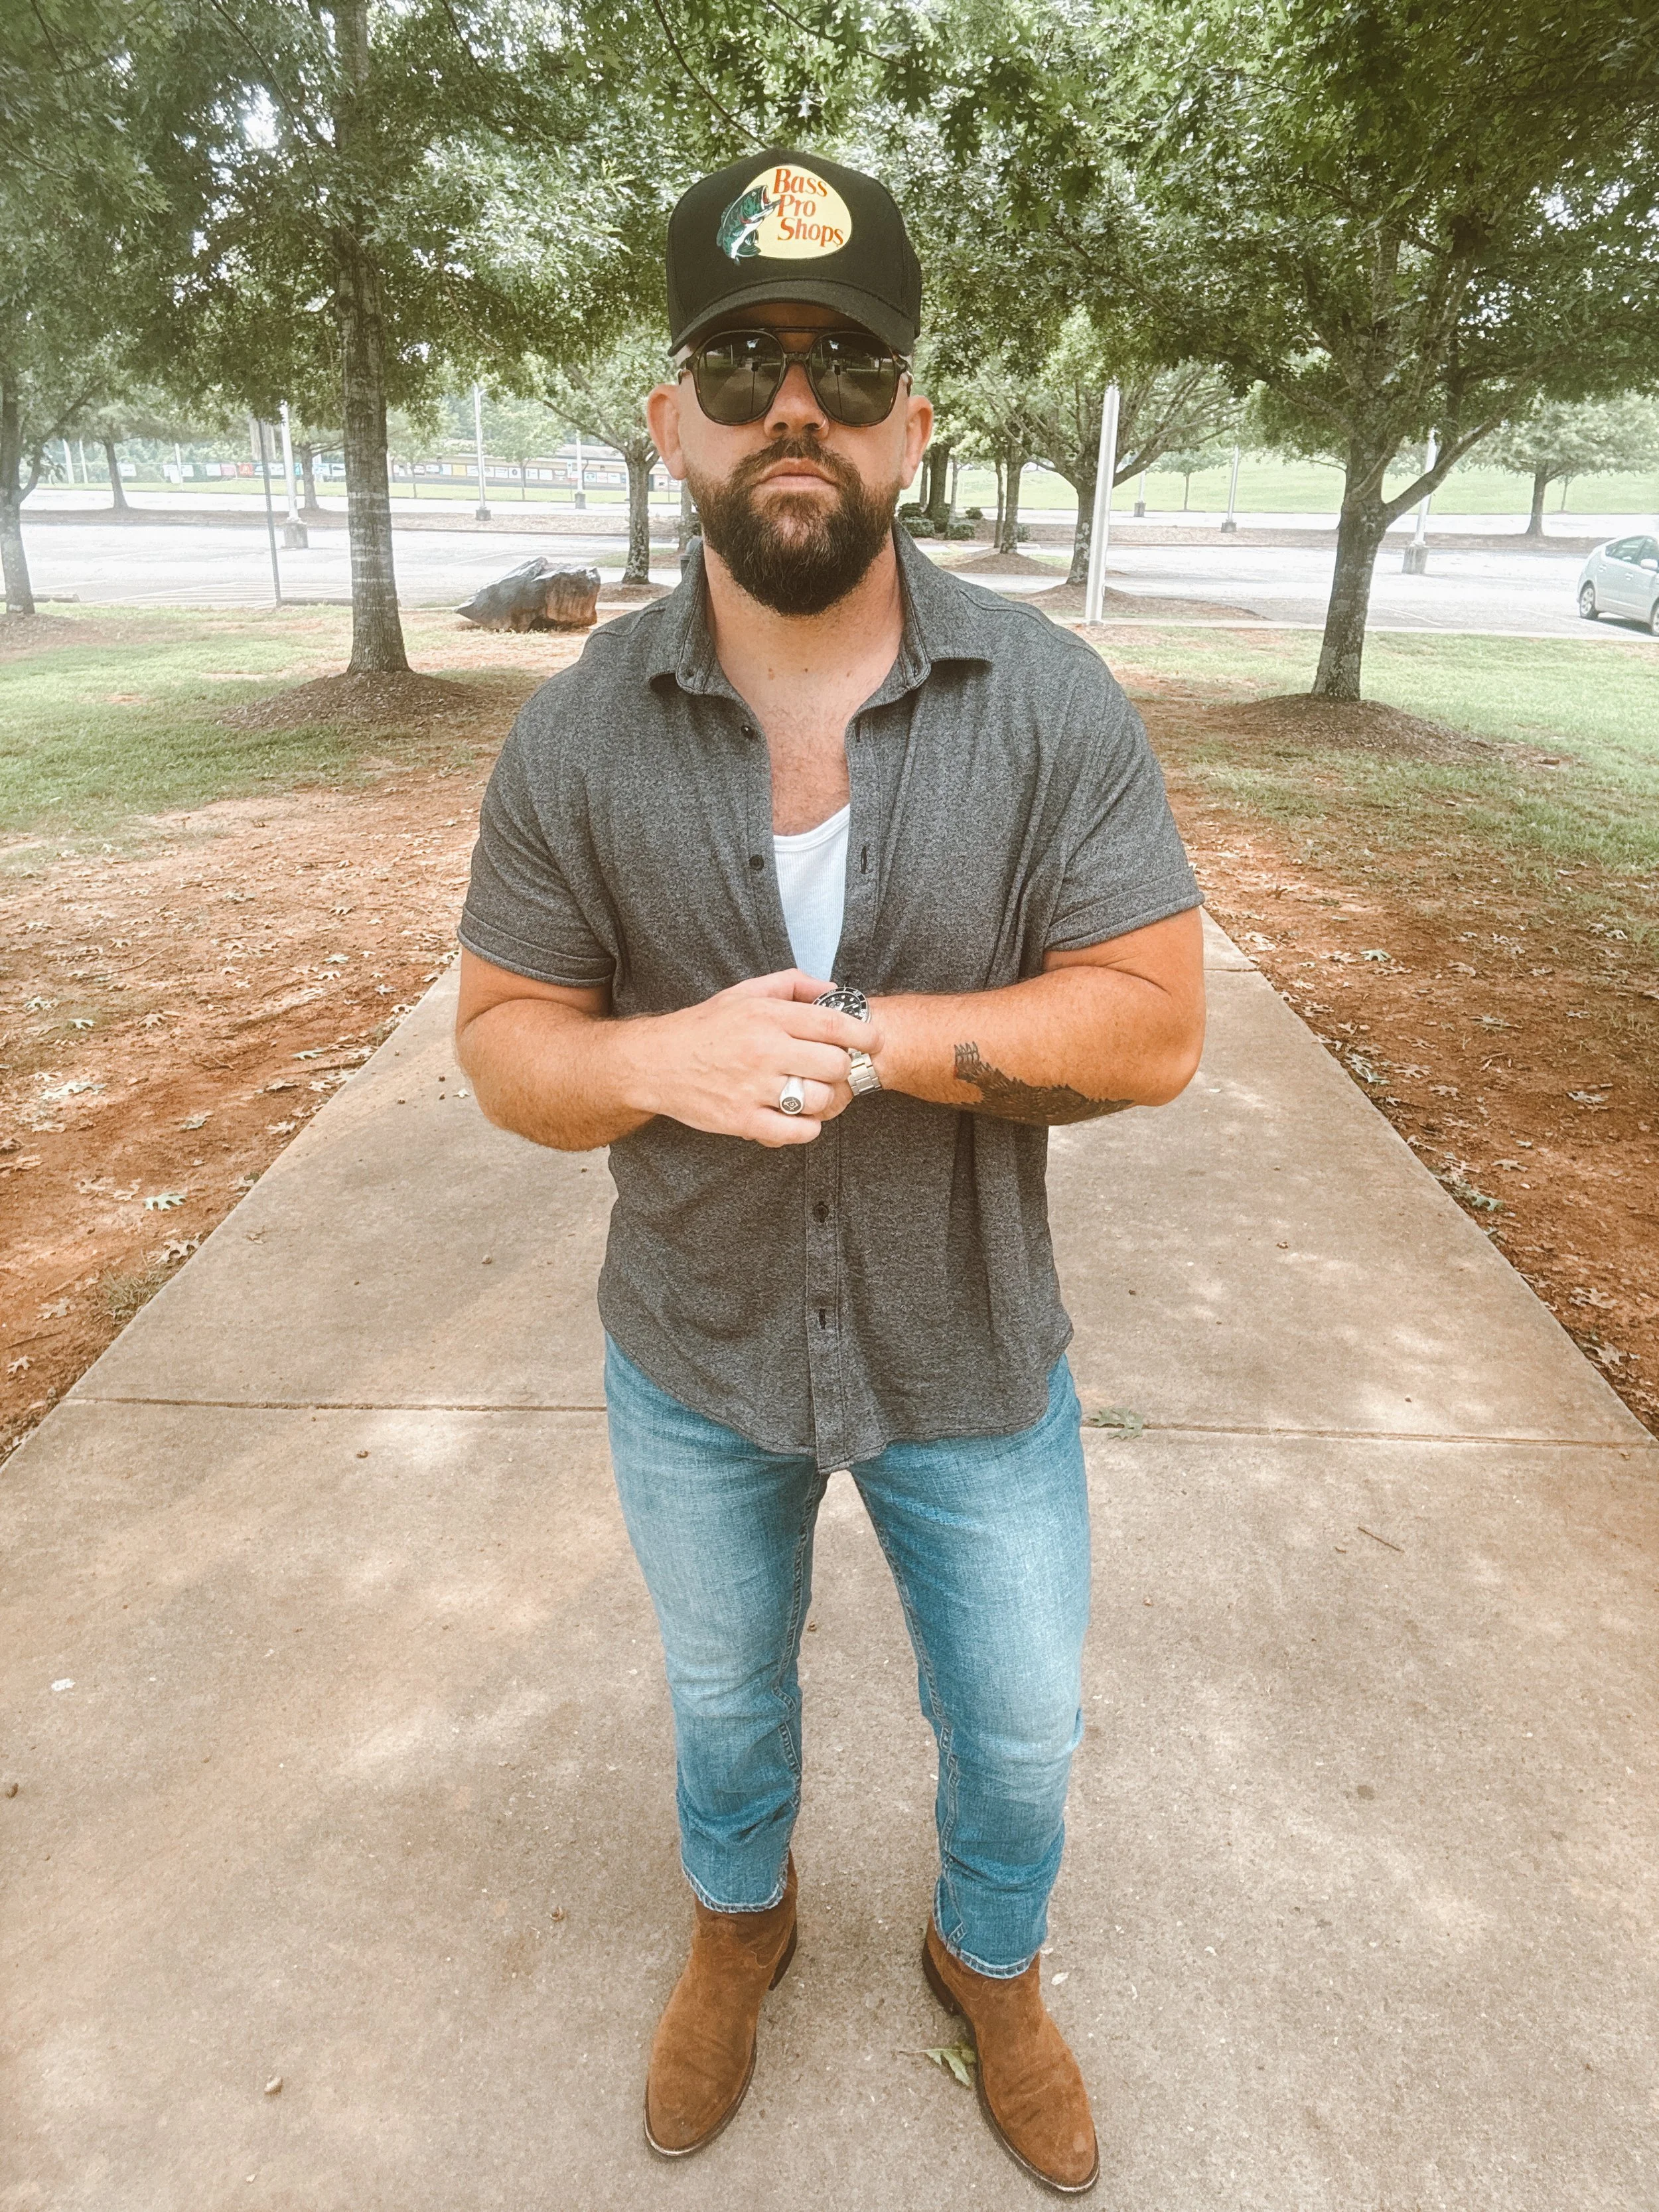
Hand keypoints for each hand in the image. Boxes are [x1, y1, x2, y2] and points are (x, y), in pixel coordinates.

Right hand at [619, 970, 882, 1146]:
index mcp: (767, 1017)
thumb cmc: (705, 1027)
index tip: (873, 1041)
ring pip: (819, 1100)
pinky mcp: (742, 1120)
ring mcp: (753, 1088)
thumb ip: (792, 985)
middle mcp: (763, 1051)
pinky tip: (799, 1116)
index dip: (864, 1034)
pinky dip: (807, 1128)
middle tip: (834, 1069)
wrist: (656, 1062)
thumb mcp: (745, 993)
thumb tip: (833, 991)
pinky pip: (796, 1132)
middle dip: (842, 1068)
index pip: (833, 1025)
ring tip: (813, 1093)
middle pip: (834, 1065)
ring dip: (824, 1099)